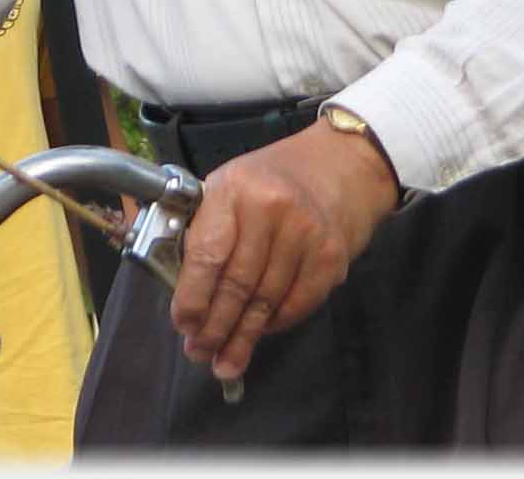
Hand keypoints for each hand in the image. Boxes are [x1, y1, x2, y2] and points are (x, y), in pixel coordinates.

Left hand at [169, 116, 399, 383]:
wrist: (340, 163)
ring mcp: (305, 232)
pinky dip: (276, 325)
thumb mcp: (230, 187)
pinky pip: (297, 304)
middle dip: (214, 327)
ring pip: (265, 302)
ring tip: (225, 361)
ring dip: (243, 337)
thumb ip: (207, 230)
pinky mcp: (331, 256)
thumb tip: (184, 292)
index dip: (192, 297)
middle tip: (199, 353)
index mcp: (234, 188)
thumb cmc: (273, 178)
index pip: (207, 253)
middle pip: (237, 284)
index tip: (183, 324)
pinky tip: (261, 334)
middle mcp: (270, 208)